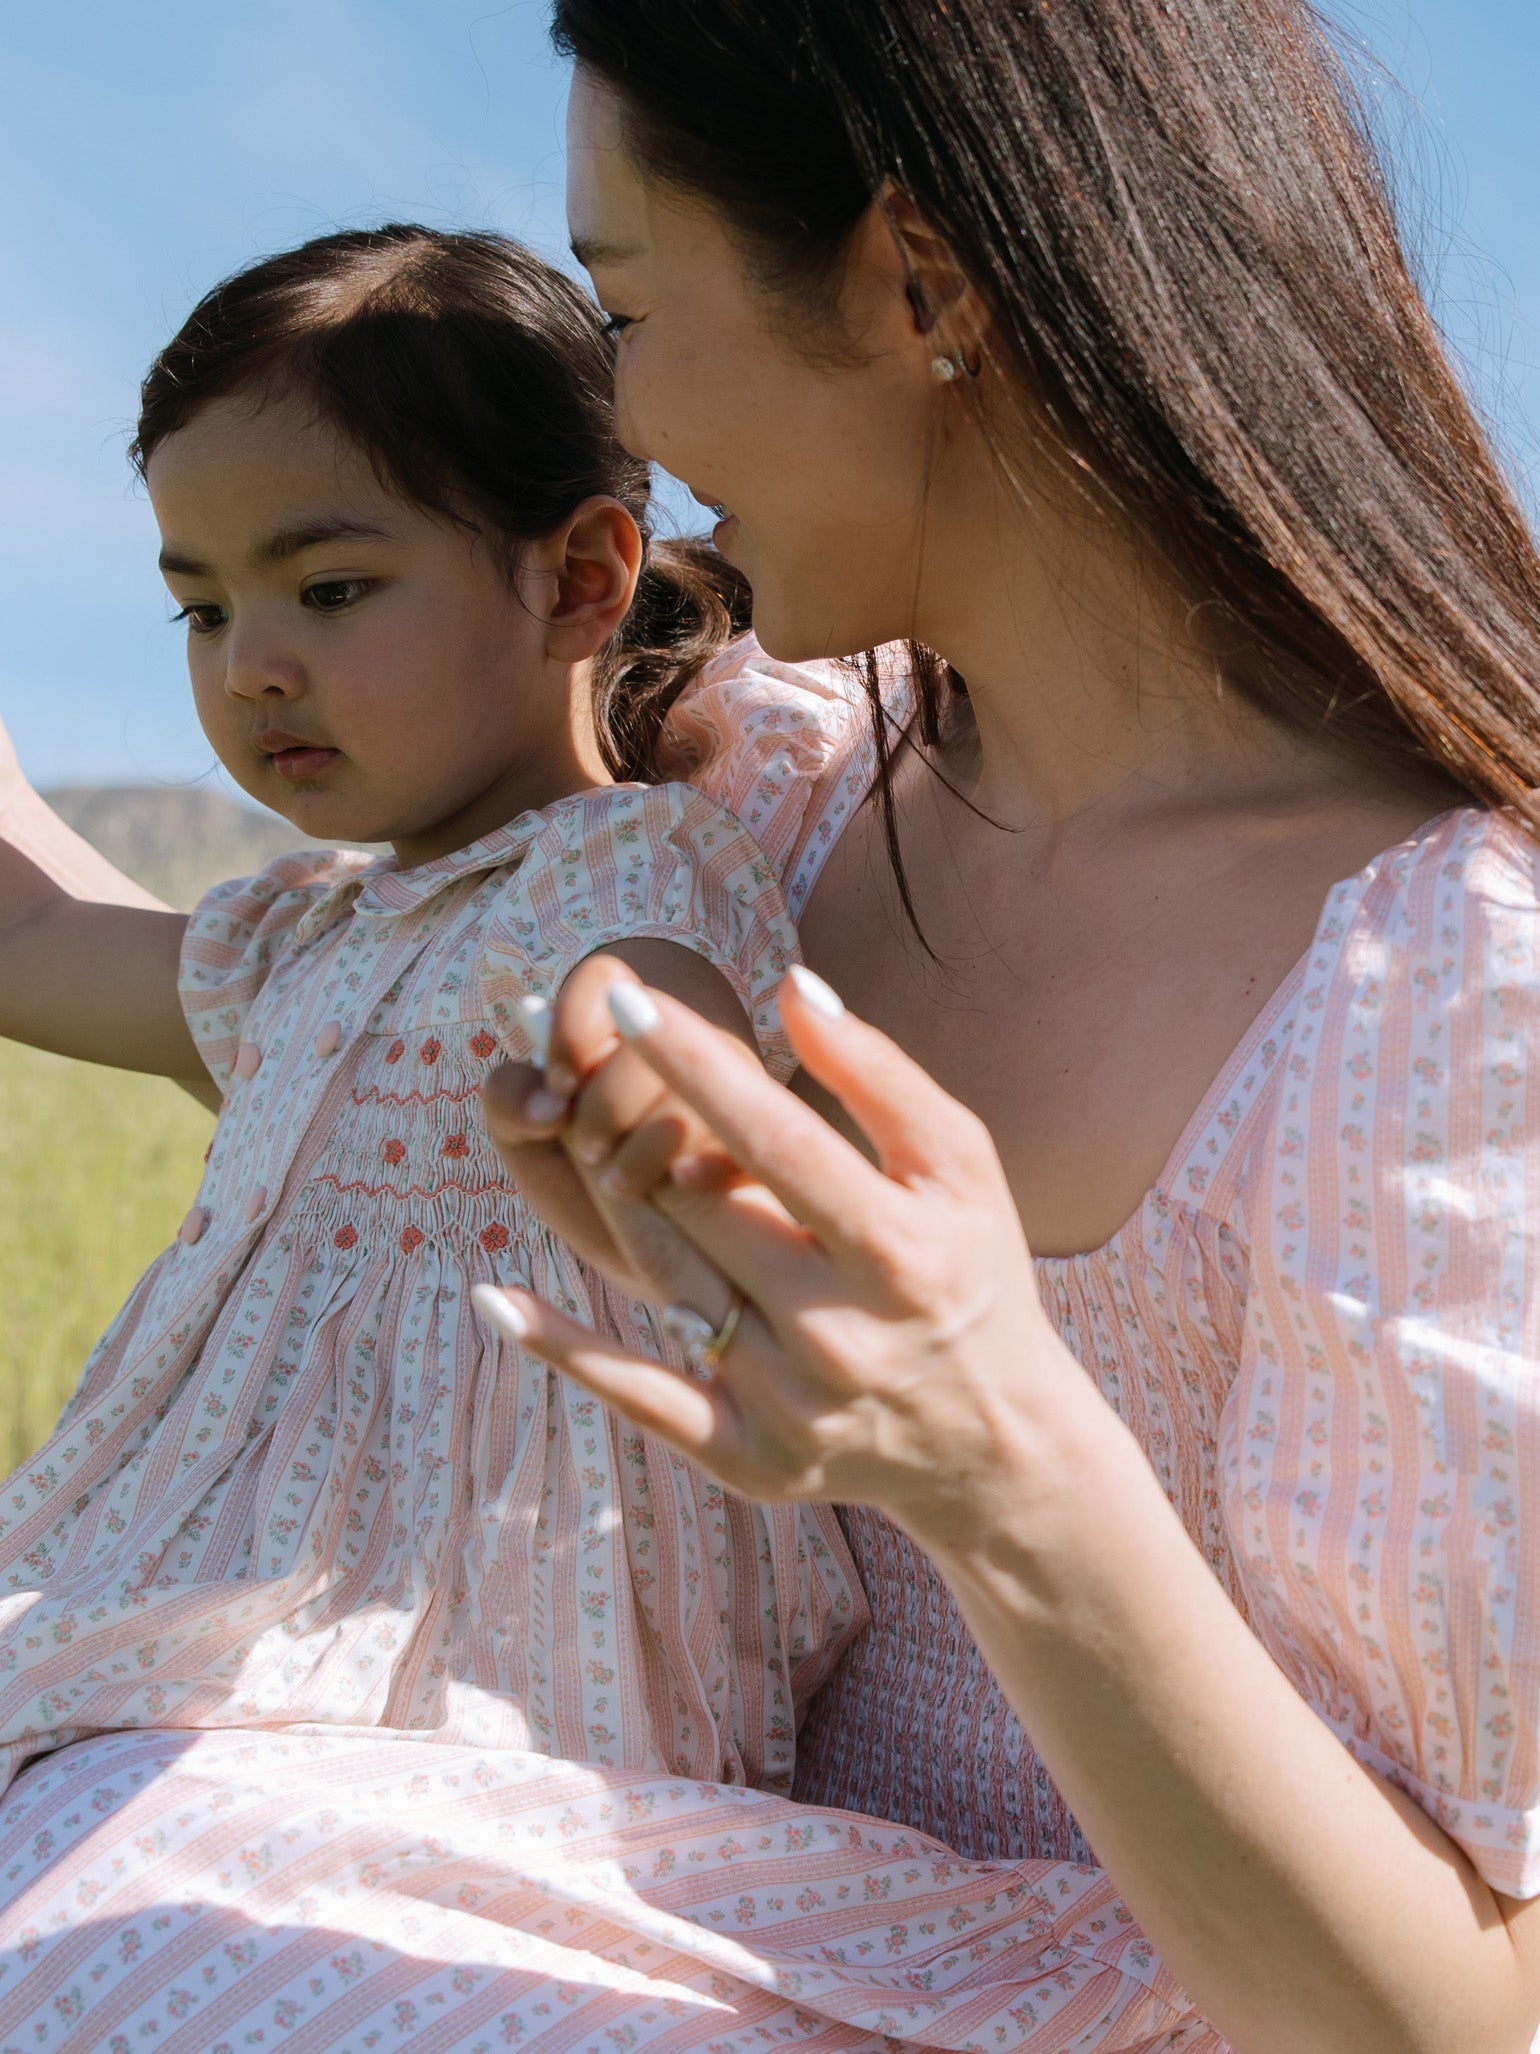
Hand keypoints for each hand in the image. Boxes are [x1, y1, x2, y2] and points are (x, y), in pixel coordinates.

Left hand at [479, 966, 1086, 1545]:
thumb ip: (879, 1072)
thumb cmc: (971, 1269)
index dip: (693, 1063)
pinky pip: (636, 1393)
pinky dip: (562, 1347)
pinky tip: (495, 1298)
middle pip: (697, 1202)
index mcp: (896, 1250)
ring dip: (621, 1202)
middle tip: (622, 1083)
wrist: (995, 1441)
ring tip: (609, 1147)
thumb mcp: (958, 1164)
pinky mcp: (747, 1458)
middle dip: (650, 1130)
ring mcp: (787, 1402)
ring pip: (659, 1274)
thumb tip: (793, 985)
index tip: (622, 1000)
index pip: (772, 1139)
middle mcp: (837, 1332)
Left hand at [482, 950, 749, 1305]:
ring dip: (644, 1144)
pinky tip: (677, 1186)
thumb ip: (510, 1105)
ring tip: (621, 1185)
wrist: (656, 1264)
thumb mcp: (531, 1150)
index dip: (572, 1029)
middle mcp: (687, 1046)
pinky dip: (704, 1163)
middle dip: (603, 1102)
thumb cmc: (589, 1194)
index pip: (602, 981)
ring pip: (695, 1084)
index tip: (558, 1091)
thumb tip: (544, 1105)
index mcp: (624, 1030)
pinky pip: (746, 1136)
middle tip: (588, 1149)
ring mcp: (738, 1090)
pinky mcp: (773, 1143)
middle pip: (647, 1034)